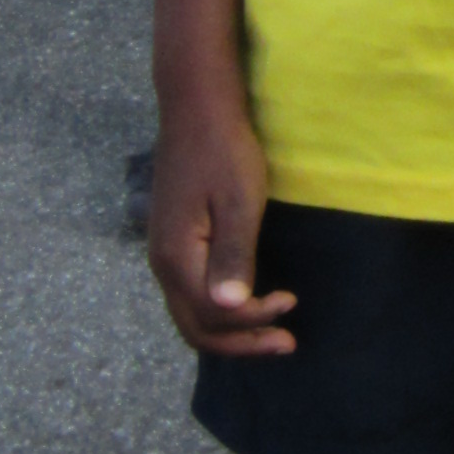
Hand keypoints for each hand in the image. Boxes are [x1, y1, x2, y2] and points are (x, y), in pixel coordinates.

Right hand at [148, 91, 297, 355]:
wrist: (196, 110)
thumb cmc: (224, 151)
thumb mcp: (238, 202)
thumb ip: (233, 256)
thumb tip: (228, 308)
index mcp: (178, 257)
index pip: (213, 315)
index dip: (253, 320)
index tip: (291, 303)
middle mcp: (163, 265)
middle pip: (195, 328)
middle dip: (241, 343)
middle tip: (286, 342)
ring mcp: (164, 255)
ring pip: (190, 315)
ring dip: (231, 331)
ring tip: (273, 332)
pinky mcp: (173, 244)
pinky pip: (189, 296)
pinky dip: (218, 312)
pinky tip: (246, 305)